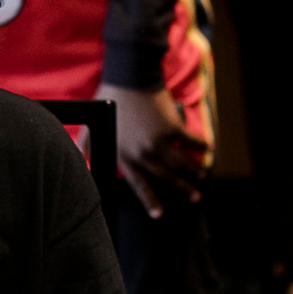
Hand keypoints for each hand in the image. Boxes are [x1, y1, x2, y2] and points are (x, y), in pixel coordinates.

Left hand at [96, 82, 206, 217]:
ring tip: (201, 177)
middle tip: (195, 197)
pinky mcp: (172, 128)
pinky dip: (199, 146)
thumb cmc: (108, 100)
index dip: (150, 201)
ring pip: (181, 164)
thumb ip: (87, 149)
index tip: (159, 214)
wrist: (130, 78)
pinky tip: (207, 149)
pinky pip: (190, 141)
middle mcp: (143, 153)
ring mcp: (159, 141)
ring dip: (193, 171)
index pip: (139, 185)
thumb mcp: (92, 128)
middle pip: (166, 178)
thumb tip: (84, 163)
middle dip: (183, 189)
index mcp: (124, 156)